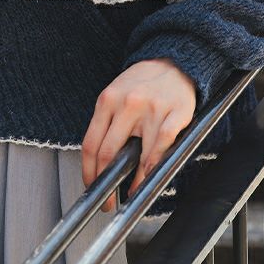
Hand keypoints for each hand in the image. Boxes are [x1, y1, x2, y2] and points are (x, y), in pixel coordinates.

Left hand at [82, 58, 196, 212]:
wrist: (173, 61)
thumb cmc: (142, 83)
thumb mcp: (116, 94)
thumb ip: (107, 122)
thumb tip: (98, 162)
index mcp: (107, 99)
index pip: (90, 143)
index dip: (88, 171)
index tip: (91, 186)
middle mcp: (126, 103)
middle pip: (108, 152)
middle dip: (106, 184)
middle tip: (108, 201)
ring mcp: (151, 109)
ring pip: (138, 155)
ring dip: (134, 182)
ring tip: (131, 193)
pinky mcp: (174, 114)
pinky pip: (162, 147)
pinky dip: (154, 168)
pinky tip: (150, 178)